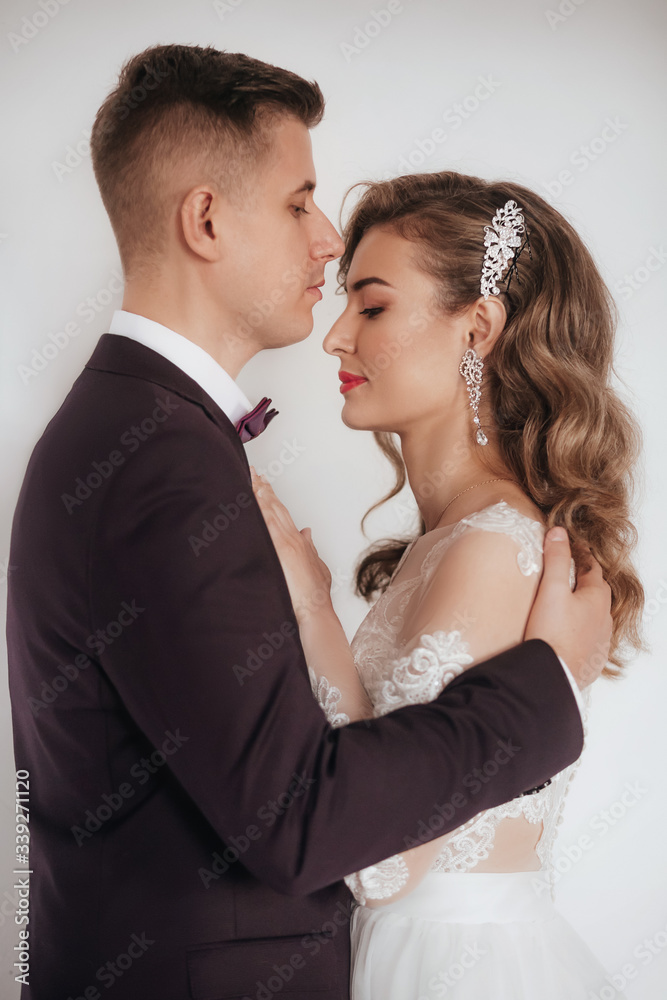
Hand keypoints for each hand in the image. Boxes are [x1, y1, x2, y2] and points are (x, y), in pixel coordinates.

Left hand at [250, 468, 332, 623]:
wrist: (314, 608)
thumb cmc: (314, 596)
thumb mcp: (316, 567)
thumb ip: (310, 548)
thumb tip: (306, 532)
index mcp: (299, 541)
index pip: (283, 513)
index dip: (273, 498)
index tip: (264, 485)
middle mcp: (293, 538)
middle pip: (276, 507)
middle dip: (264, 488)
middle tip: (253, 472)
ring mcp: (286, 542)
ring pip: (270, 510)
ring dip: (260, 492)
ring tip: (250, 477)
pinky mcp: (281, 549)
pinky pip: (267, 522)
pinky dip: (260, 508)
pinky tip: (253, 497)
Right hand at [525, 528, 612, 689]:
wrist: (553, 674)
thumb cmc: (551, 631)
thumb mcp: (550, 589)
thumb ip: (555, 559)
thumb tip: (559, 532)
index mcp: (597, 597)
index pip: (591, 568)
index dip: (580, 555)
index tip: (571, 547)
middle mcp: (604, 618)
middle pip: (596, 592)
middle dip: (584, 581)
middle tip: (569, 574)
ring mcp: (600, 640)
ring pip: (595, 616)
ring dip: (584, 607)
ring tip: (568, 604)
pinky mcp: (592, 658)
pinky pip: (590, 637)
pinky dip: (581, 629)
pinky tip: (569, 632)